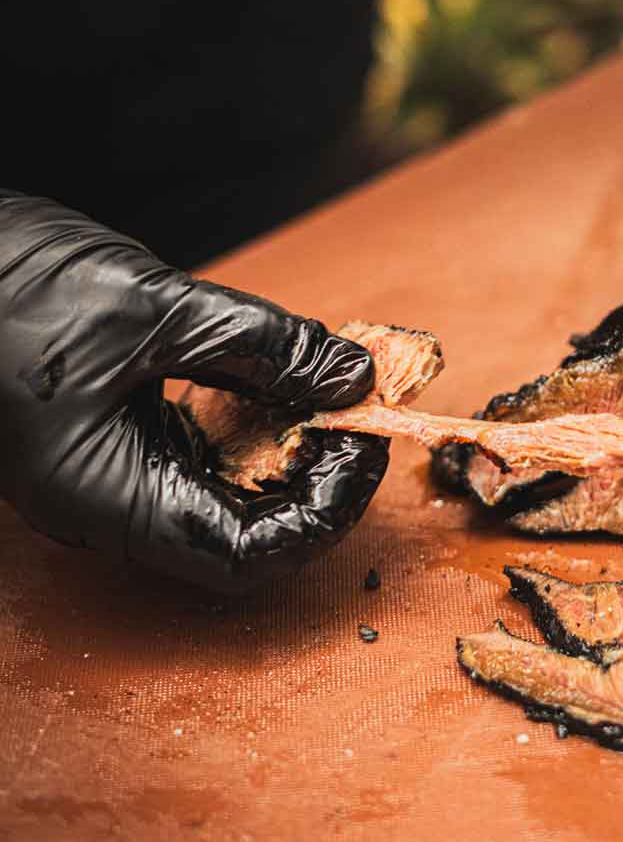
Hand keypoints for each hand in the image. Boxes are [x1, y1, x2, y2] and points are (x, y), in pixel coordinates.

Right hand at [0, 193, 385, 592]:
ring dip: (292, 443)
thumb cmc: (9, 286)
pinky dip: (255, 417)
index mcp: (108, 500)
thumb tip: (354, 375)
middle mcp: (111, 504)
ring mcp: (112, 472)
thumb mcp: (156, 308)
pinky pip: (203, 449)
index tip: (367, 446)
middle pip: (246, 526)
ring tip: (337, 387)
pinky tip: (285, 376)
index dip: (324, 513)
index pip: (245, 555)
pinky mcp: (116, 435)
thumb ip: (265, 345)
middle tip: (365, 413)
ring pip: (228, 488)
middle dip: (318, 475)